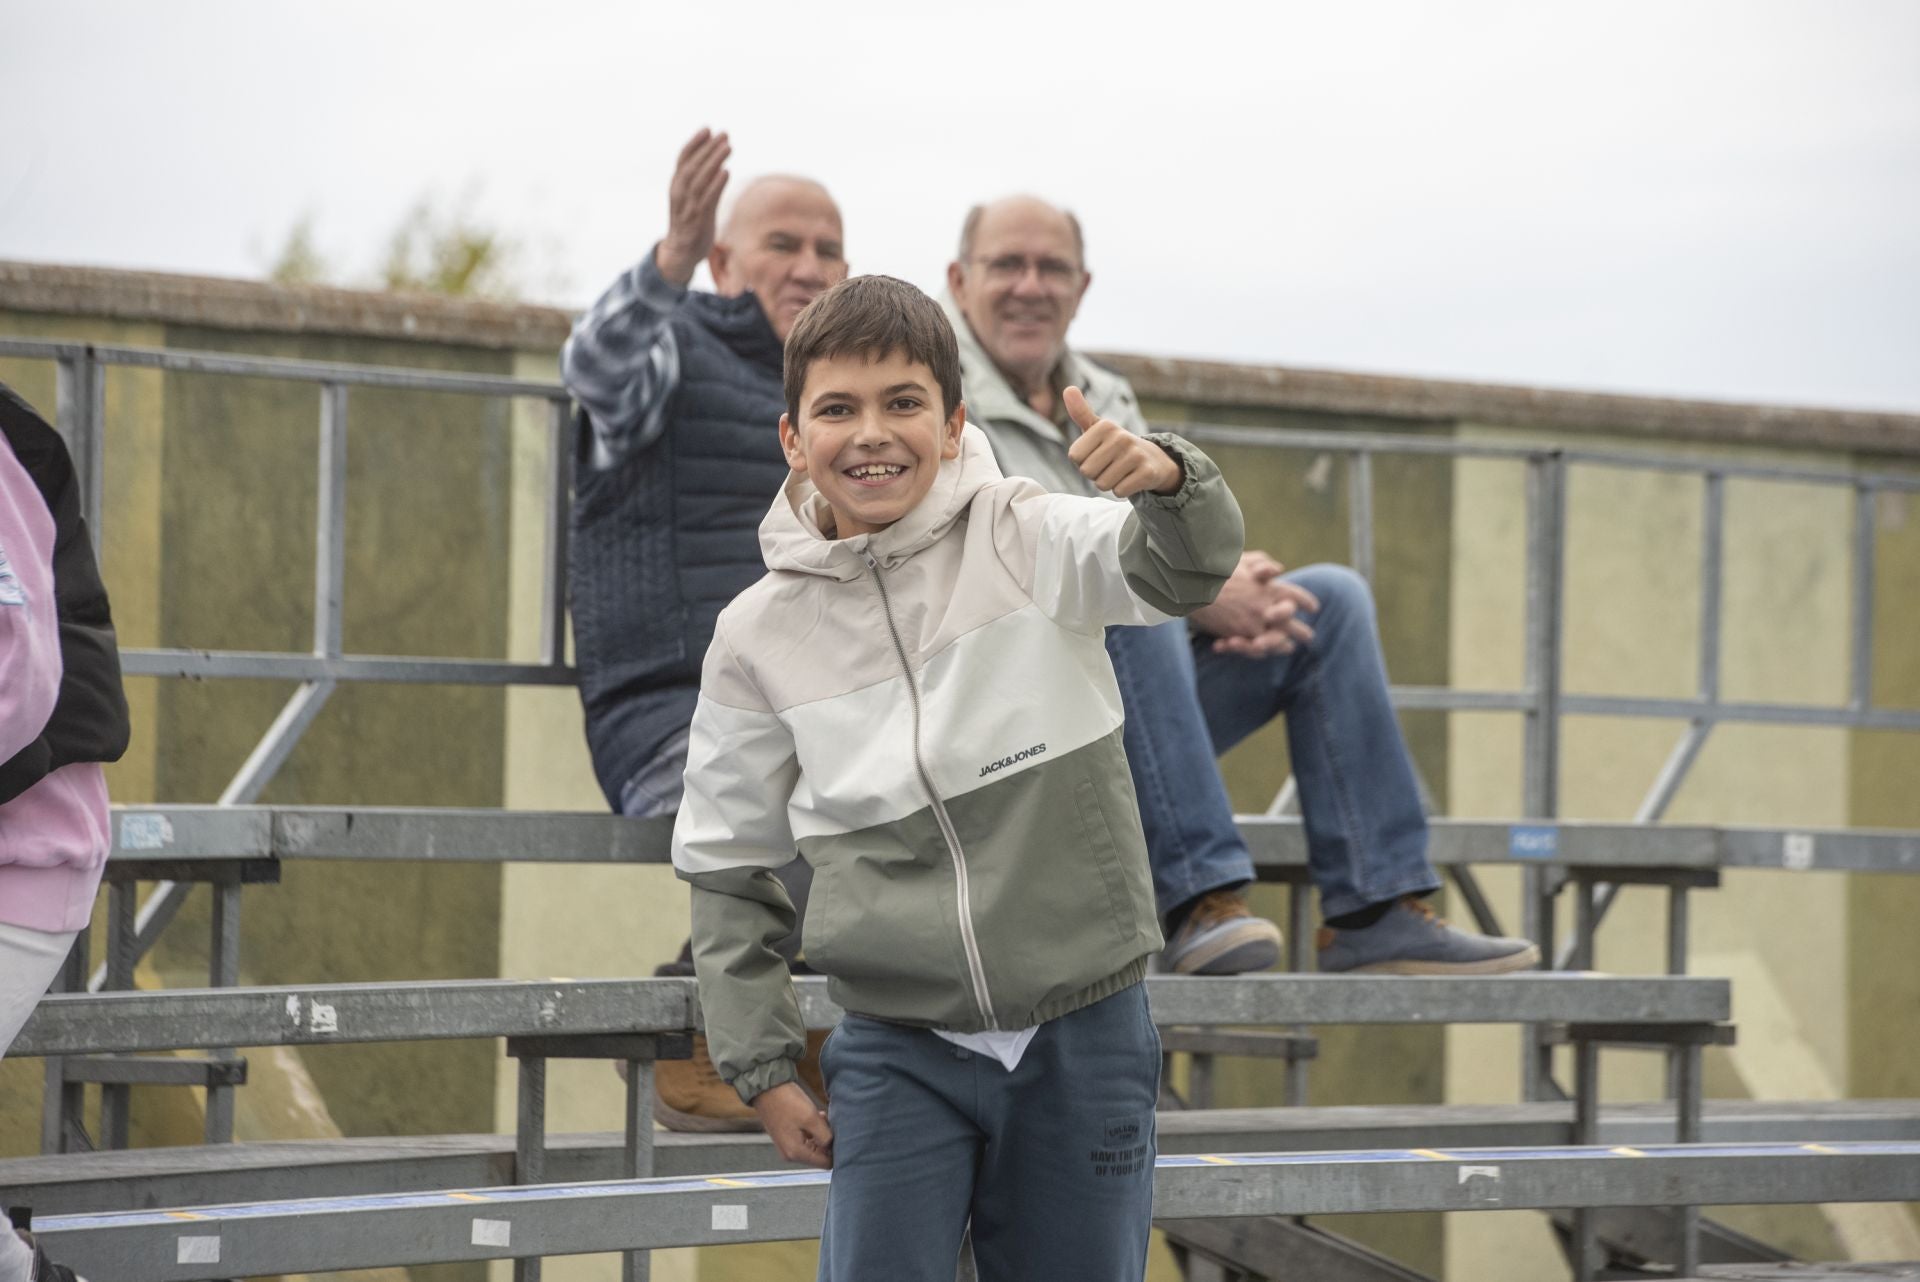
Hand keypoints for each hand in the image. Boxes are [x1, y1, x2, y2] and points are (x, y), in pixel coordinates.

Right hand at [655, 128, 731, 287]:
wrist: (681, 252)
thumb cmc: (689, 223)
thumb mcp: (691, 199)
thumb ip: (700, 181)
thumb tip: (717, 163)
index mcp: (676, 186)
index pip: (683, 159)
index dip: (695, 143)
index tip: (708, 129)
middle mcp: (679, 193)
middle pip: (693, 165)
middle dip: (708, 148)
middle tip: (724, 134)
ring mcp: (688, 207)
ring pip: (700, 179)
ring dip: (714, 161)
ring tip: (728, 147)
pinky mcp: (698, 220)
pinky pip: (707, 199)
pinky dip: (716, 184)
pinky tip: (726, 172)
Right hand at [752, 1081, 832, 1168]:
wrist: (766, 1088)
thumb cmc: (787, 1102)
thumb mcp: (812, 1118)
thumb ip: (825, 1136)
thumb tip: (832, 1146)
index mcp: (796, 1153)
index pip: (825, 1163)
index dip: (836, 1150)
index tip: (837, 1134)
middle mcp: (790, 1155)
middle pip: (819, 1155)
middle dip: (826, 1139)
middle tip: (826, 1121)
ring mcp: (787, 1147)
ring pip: (813, 1146)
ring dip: (820, 1133)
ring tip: (819, 1116)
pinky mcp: (785, 1137)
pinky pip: (805, 1139)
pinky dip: (812, 1130)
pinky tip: (813, 1116)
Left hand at [1063, 386, 1180, 497]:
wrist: (1153, 459)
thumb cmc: (1115, 445)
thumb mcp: (1097, 428)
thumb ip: (1080, 411)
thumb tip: (1069, 389)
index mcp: (1104, 426)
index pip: (1074, 457)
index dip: (1082, 461)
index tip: (1097, 454)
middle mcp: (1120, 437)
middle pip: (1087, 472)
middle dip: (1095, 474)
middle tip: (1109, 465)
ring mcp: (1135, 455)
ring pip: (1102, 484)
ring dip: (1108, 483)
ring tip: (1120, 471)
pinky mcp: (1147, 473)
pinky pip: (1119, 491)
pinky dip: (1122, 490)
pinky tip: (1131, 479)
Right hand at [1190, 551, 1320, 656]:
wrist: (1193, 588)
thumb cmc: (1215, 570)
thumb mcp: (1241, 560)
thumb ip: (1262, 563)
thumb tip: (1279, 569)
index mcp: (1269, 587)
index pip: (1294, 595)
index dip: (1306, 602)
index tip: (1314, 608)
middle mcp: (1266, 608)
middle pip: (1292, 624)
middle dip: (1302, 632)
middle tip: (1309, 637)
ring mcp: (1253, 624)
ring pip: (1277, 641)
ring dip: (1284, 645)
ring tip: (1289, 647)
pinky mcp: (1238, 636)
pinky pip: (1255, 649)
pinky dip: (1261, 651)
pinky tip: (1264, 650)